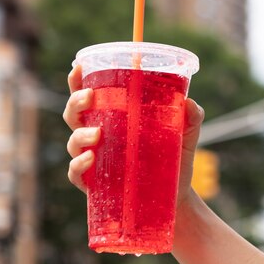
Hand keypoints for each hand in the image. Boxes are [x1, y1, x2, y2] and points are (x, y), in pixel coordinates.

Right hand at [63, 64, 203, 205]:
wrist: (176, 196)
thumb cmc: (174, 158)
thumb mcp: (185, 134)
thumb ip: (190, 117)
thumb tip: (189, 104)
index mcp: (112, 118)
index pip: (88, 95)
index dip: (78, 80)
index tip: (78, 66)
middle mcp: (97, 136)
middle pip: (73, 114)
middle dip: (75, 102)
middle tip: (90, 97)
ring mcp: (93, 159)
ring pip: (73, 142)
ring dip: (80, 135)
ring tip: (97, 135)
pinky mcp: (94, 184)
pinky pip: (75, 173)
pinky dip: (78, 165)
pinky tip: (89, 159)